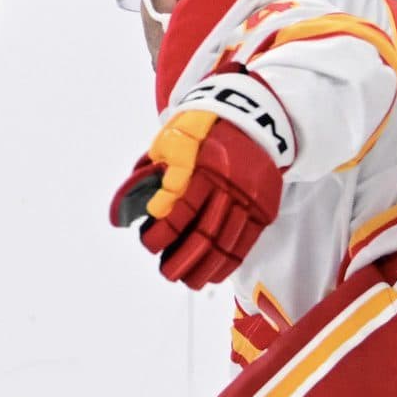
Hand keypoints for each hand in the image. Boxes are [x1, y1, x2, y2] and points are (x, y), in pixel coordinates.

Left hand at [108, 73, 294, 290]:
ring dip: (205, 266)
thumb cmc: (206, 128)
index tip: (149, 241)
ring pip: (227, 242)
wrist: (254, 116)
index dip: (164, 231)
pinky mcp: (265, 207)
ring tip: (188, 281)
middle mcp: (231, 185)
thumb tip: (131, 210)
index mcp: (206, 166)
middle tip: (166, 272)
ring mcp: (251, 198)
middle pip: (206, 232)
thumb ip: (155, 171)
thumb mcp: (175, 137)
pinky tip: (214, 275)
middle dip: (183, 258)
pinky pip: (247, 242)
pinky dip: (230, 262)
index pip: (182, 209)